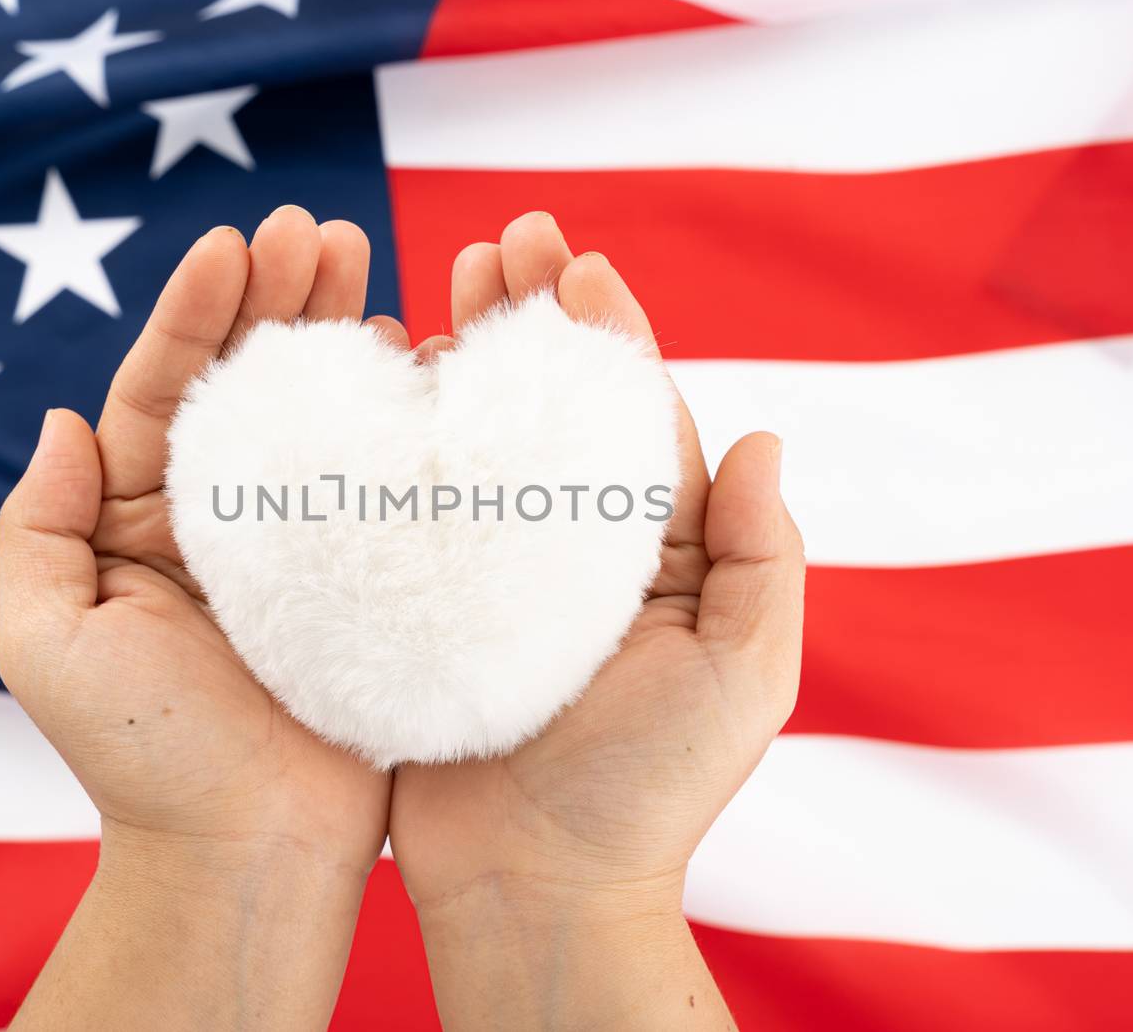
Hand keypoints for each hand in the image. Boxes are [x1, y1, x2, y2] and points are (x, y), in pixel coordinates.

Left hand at [0, 207, 390, 1028]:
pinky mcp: (372, 578)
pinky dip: (404, 419)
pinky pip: (388, 483)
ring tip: (368, 264)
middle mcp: (226, 519)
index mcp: (145, 521)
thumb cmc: (138, 758)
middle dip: (280, 300)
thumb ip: (39, 528)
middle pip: (251, 383)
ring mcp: (305, 545)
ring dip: (343, 336)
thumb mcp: (46, 642)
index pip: (169, 389)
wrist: (242, 854)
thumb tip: (64, 419)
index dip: (200, 312)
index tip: (237, 242)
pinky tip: (423, 357)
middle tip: (321, 231)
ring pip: (324, 416)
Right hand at [387, 213, 804, 1029]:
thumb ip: (759, 555)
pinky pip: (408, 510)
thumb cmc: (652, 791)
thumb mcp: (743, 673)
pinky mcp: (421, 607)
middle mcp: (570, 551)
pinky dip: (394, 445)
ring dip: (460, 361)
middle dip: (528, 322)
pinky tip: (372, 383)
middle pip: (549, 410)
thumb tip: (761, 435)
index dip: (607, 336)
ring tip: (436, 285)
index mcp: (651, 553)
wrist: (540, 891)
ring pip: (475, 443)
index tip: (576, 263)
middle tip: (499, 241)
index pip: (631, 418)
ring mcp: (490, 576)